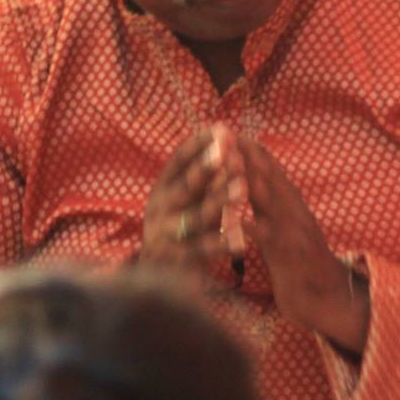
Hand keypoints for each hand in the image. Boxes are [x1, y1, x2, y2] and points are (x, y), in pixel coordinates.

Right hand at [140, 127, 236, 267]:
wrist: (156, 270)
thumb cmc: (179, 224)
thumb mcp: (184, 197)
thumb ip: (202, 174)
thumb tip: (225, 135)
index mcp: (163, 187)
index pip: (179, 160)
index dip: (199, 144)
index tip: (222, 128)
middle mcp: (161, 207)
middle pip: (187, 186)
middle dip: (208, 169)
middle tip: (231, 154)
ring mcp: (166, 234)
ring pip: (196, 217)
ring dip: (220, 201)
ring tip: (243, 189)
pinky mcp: (177, 259)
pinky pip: (202, 250)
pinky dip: (222, 244)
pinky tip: (241, 239)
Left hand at [238, 137, 367, 351]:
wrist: (334, 303)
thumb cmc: (304, 273)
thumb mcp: (288, 237)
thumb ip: (273, 216)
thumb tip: (254, 197)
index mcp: (294, 208)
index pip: (270, 171)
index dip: (250, 150)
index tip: (228, 130)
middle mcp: (296, 213)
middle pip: (268, 176)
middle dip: (245, 153)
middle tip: (222, 131)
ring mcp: (295, 232)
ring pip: (267, 198)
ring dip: (245, 177)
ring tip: (224, 159)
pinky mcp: (290, 255)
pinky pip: (265, 236)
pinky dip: (246, 225)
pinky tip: (229, 217)